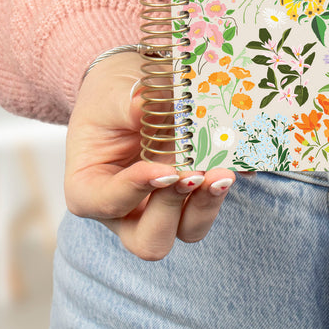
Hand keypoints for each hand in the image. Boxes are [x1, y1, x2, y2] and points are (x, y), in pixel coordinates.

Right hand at [64, 51, 237, 259]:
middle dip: (174, 209)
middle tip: (193, 174)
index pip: (107, 203)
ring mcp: (161, 206)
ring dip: (207, 205)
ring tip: (222, 173)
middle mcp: (125, 209)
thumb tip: (143, 106)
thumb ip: (126, 105)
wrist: (132, 88)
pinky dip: (224, 186)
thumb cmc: (110, 95)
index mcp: (90, 189)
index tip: (166, 170)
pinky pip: (211, 202)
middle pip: (150, 240)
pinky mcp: (191, 194)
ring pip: (188, 229)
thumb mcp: (110, 94)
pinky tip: (239, 164)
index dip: (137, 190)